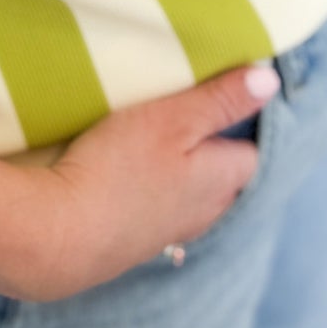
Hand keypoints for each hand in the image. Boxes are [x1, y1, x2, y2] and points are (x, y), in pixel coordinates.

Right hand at [0, 63, 281, 302]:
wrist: (56, 237)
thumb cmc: (118, 168)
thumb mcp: (172, 118)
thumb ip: (221, 100)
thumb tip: (269, 81)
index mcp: (222, 182)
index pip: (253, 152)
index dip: (242, 123)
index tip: (221, 97)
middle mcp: (205, 214)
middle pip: (226, 178)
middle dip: (215, 149)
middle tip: (189, 114)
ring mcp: (170, 235)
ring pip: (193, 198)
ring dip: (184, 174)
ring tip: (158, 144)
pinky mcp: (135, 246)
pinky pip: (161, 214)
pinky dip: (155, 194)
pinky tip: (131, 181)